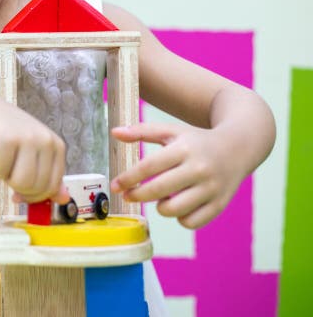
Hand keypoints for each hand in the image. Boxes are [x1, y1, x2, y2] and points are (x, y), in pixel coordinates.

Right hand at [0, 90, 69, 203]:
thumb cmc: (7, 131)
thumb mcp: (33, 152)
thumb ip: (48, 175)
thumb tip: (63, 200)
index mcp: (56, 146)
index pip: (53, 186)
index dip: (35, 196)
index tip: (21, 193)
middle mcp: (45, 141)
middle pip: (36, 187)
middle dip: (19, 189)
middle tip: (8, 173)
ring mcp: (27, 139)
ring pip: (21, 183)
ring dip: (6, 179)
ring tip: (2, 161)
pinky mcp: (5, 141)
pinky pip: (0, 173)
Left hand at [110, 122, 245, 228]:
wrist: (239, 147)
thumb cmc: (196, 140)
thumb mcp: (171, 131)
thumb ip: (141, 131)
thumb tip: (114, 132)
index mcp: (184, 149)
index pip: (149, 166)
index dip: (128, 178)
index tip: (115, 185)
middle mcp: (199, 169)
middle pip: (158, 190)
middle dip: (137, 195)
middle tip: (128, 195)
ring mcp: (212, 188)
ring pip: (173, 210)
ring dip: (160, 207)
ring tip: (162, 196)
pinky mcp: (220, 204)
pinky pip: (190, 222)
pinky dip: (180, 217)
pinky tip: (179, 205)